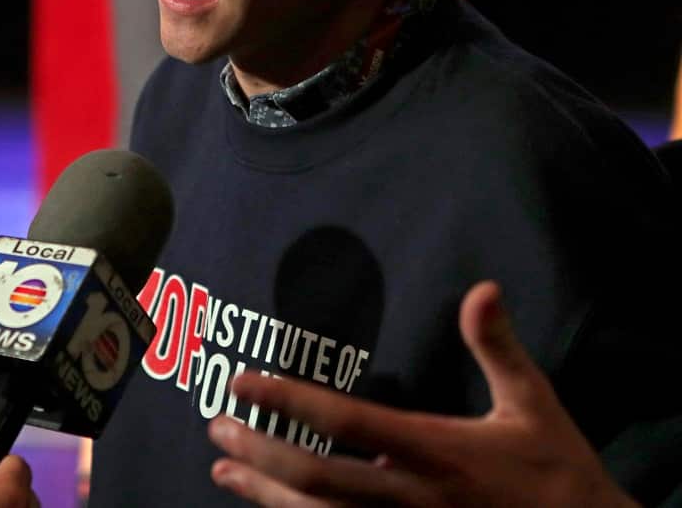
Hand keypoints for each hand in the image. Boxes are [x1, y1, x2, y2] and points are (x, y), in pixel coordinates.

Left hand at [207, 281, 638, 507]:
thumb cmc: (558, 473)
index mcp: (436, 453)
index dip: (289, 400)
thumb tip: (483, 288)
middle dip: (258, 453)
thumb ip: (497, 348)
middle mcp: (411, 499)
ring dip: (264, 494)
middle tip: (216, 428)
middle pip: (315, 479)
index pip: (346, 422)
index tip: (243, 382)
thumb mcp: (534, 404)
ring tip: (223, 471)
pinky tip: (268, 505)